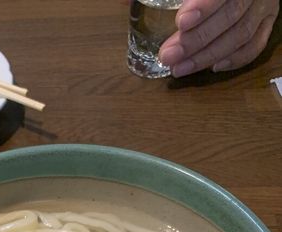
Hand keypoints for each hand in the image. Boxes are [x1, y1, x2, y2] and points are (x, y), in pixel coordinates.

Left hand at [159, 0, 278, 76]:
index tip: (181, 22)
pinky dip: (236, 59)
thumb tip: (121, 2)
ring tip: (179, 69)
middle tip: (169, 55)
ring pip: (240, 34)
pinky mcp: (268, 21)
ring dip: (208, 56)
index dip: (204, 6)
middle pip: (230, 16)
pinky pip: (256, 44)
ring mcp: (263, 6)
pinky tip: (213, 68)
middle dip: (197, 40)